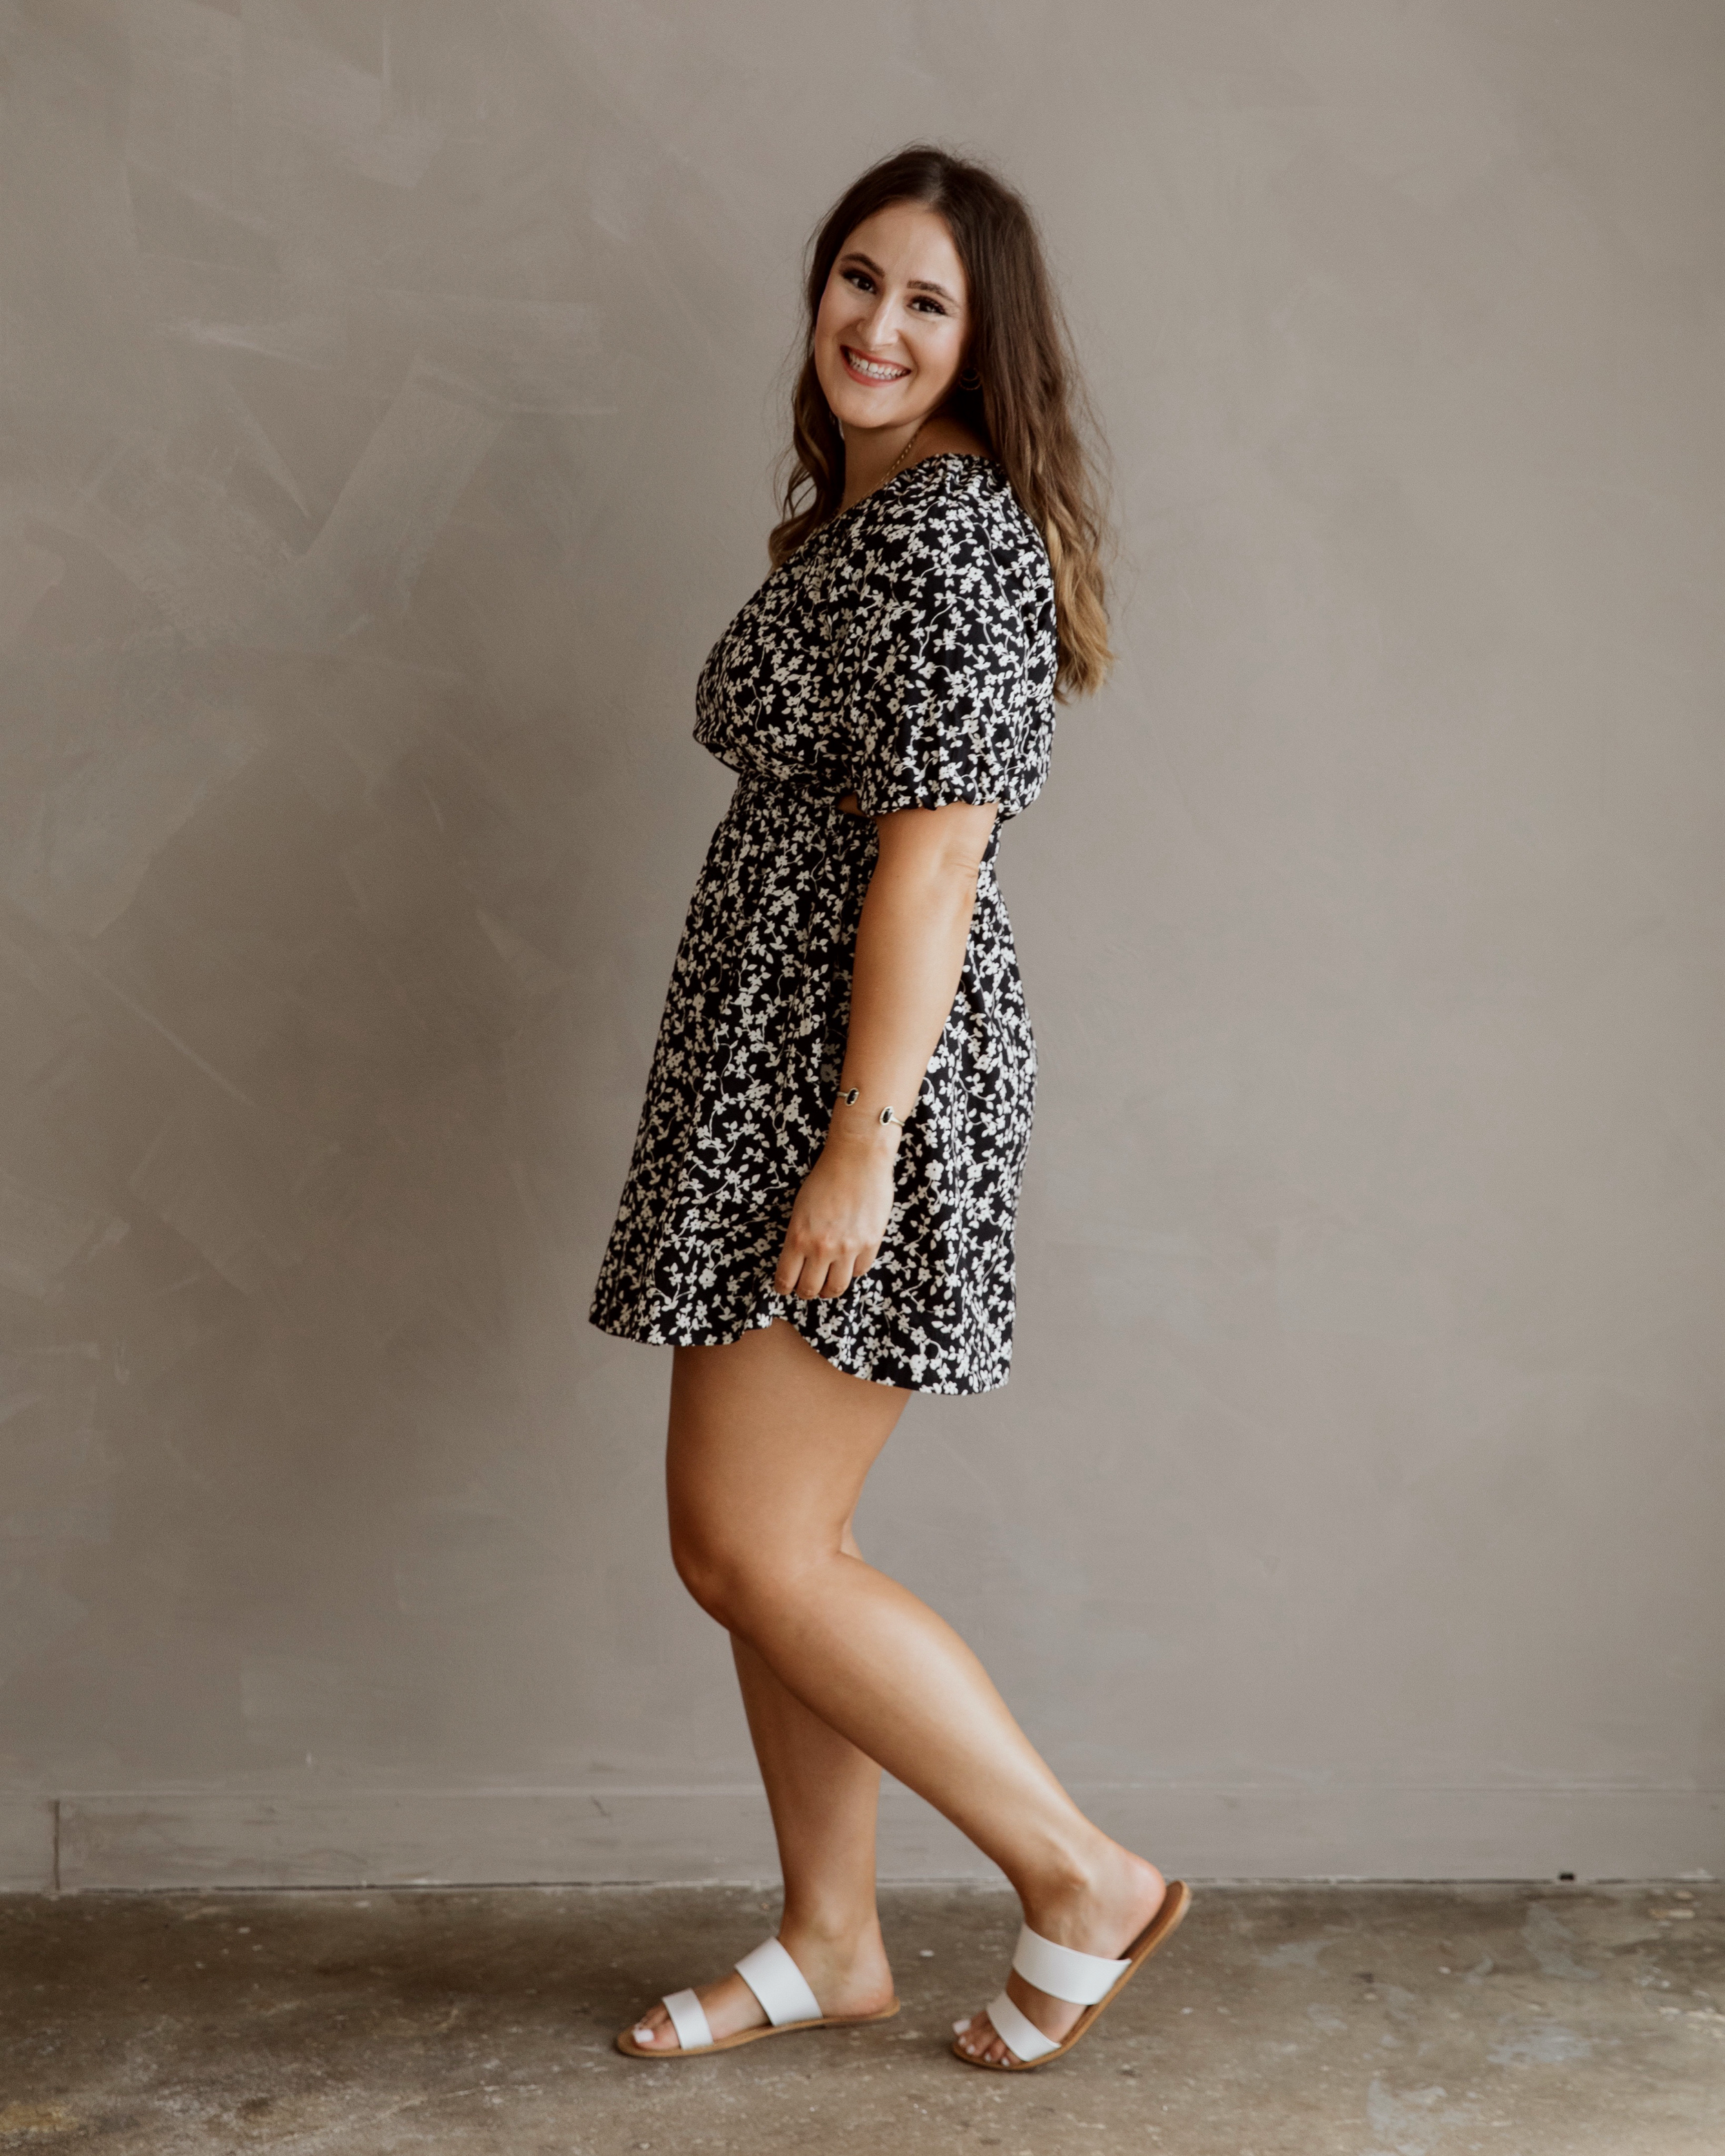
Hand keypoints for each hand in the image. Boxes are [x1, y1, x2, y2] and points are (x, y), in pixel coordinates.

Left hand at [773, 1123, 897, 1299]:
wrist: (857, 1158)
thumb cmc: (825, 1177)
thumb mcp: (800, 1209)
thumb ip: (800, 1237)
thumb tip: (801, 1260)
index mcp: (798, 1237)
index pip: (786, 1279)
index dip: (784, 1288)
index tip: (786, 1287)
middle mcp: (822, 1248)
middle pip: (810, 1290)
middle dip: (806, 1292)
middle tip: (808, 1288)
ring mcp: (848, 1248)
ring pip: (837, 1288)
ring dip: (830, 1289)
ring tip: (828, 1283)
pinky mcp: (871, 1243)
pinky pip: (860, 1271)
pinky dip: (853, 1271)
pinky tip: (849, 1263)